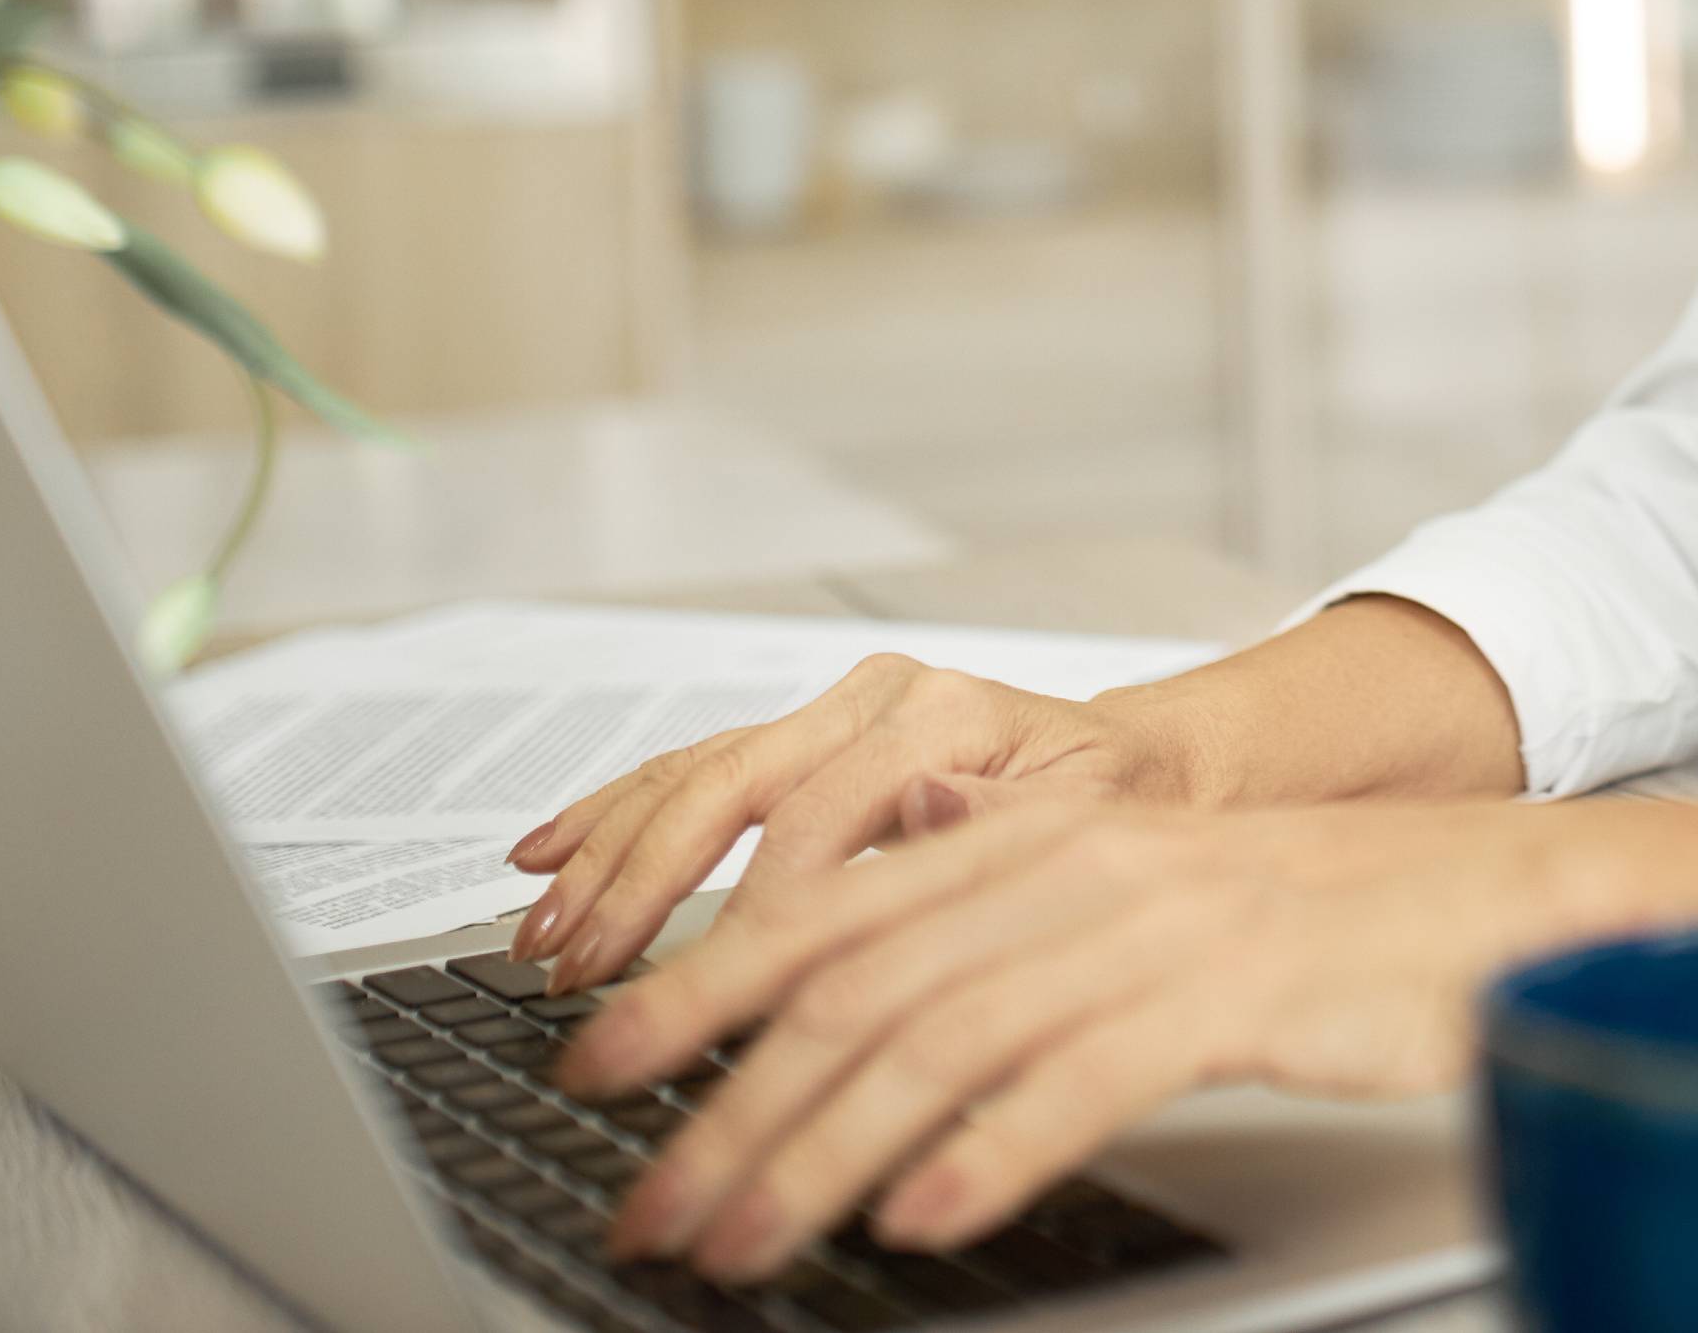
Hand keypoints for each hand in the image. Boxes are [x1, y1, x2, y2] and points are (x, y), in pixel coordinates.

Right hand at [503, 657, 1192, 990]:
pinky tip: (544, 856)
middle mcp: (880, 699)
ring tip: (545, 938)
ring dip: (609, 859)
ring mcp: (835, 714)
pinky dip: (613, 817)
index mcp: (946, 714)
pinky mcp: (806, 741)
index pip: (821, 815)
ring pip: (694, 776)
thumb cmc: (1135, 808)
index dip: (758, 910)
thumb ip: (1012, 830)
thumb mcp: (1103, 827)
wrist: (1154, 768)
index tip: (711, 997)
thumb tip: (919, 826)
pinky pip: (692, 772)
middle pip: (731, 784)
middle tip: (580, 969)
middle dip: (643, 883)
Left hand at [552, 782, 1600, 1283]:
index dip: (700, 986)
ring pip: (947, 1036)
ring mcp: (1162, 924)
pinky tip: (923, 1218)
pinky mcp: (1242, 991)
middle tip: (650, 1207)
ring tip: (745, 1241)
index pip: (832, 909)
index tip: (598, 1069)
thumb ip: (1011, 896)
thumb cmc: (1329, 925)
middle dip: (730, 1103)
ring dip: (824, 1151)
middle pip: (863, 984)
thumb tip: (889, 892)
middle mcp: (1084, 867)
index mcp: (1045, 839)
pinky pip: (1090, 1074)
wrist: (1511, 900)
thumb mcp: (1145, 901)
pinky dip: (995, 1149)